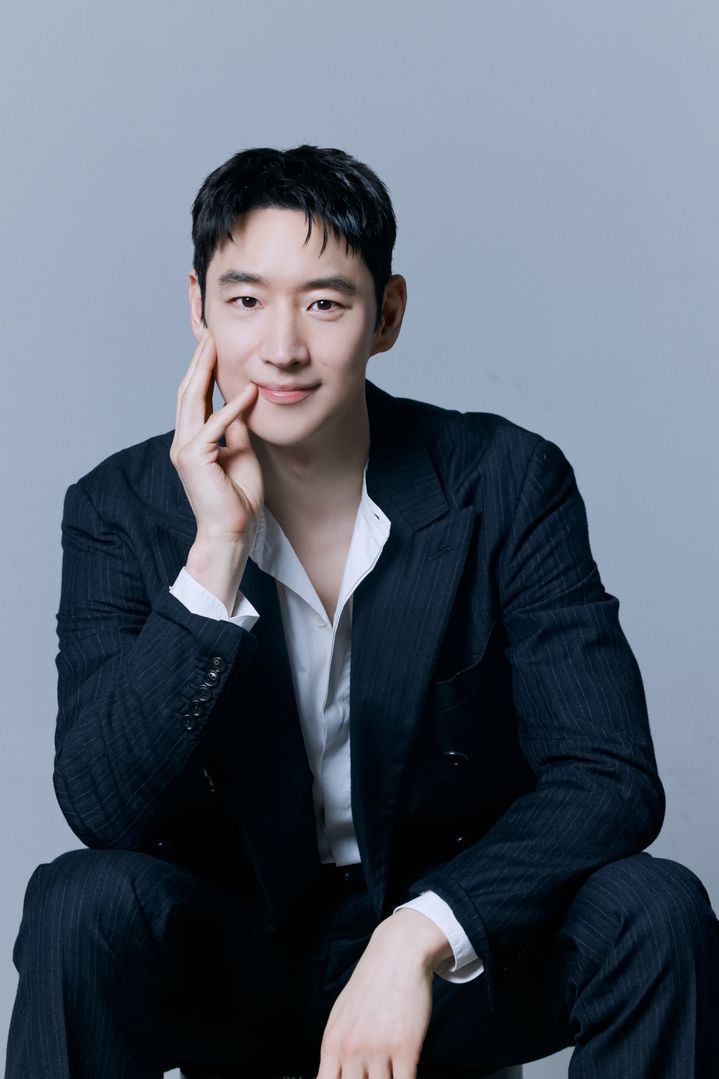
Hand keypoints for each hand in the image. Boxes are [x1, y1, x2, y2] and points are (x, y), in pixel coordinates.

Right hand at [171, 333, 262, 609]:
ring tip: (215, 347)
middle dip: (198, 360)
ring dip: (204, 372)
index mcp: (193, 439)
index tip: (212, 344)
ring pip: (192, 401)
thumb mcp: (240, 452)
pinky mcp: (194, 459)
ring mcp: (185, 449)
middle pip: (188, 391)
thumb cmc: (237, 498)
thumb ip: (236, 427)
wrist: (231, 531)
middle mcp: (184, 440)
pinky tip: (247, 392)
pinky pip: (213, 427)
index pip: (196, 396)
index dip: (202, 369)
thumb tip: (241, 402)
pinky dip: (231, 409)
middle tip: (210, 333)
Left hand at [316, 911, 450, 1078]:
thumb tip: (332, 1075)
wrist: (398, 952)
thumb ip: (336, 1049)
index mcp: (332, 1043)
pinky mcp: (405, 1047)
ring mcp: (377, 1049)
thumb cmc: (372, 984)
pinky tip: (407, 1071)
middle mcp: (350, 1049)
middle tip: (374, 1074)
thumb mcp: (342, 1015)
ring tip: (391, 1070)